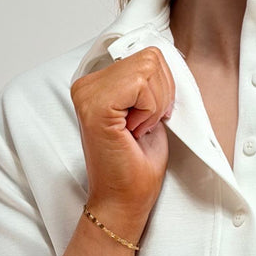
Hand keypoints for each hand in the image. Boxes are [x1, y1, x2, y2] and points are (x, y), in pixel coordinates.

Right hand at [70, 45, 176, 228]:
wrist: (124, 201)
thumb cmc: (137, 164)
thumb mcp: (150, 112)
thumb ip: (151, 83)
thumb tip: (169, 59)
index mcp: (97, 82)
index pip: (148, 54)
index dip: (162, 87)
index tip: (147, 118)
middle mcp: (86, 83)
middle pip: (151, 58)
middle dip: (161, 95)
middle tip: (142, 126)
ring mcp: (88, 93)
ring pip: (149, 68)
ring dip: (155, 104)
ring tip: (136, 130)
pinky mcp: (95, 106)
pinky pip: (142, 85)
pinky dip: (150, 111)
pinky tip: (133, 132)